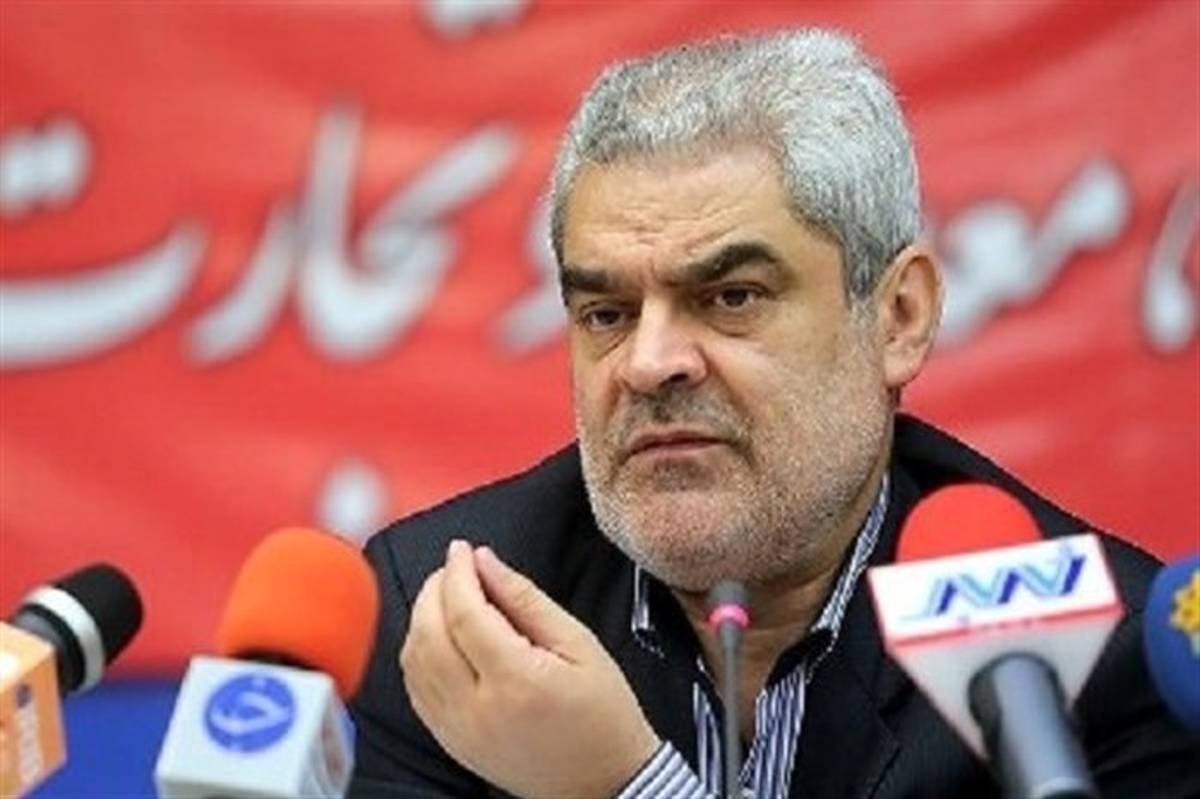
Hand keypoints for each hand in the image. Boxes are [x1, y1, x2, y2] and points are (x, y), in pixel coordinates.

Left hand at [400, 540, 660, 797]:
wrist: (603, 783)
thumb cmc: (603, 713)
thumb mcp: (580, 644)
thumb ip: (527, 599)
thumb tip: (486, 562)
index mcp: (517, 680)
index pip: (465, 612)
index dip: (457, 573)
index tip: (462, 549)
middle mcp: (478, 708)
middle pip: (429, 633)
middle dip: (435, 589)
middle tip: (455, 567)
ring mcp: (458, 730)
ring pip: (414, 660)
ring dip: (422, 618)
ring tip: (449, 595)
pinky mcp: (451, 742)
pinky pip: (416, 689)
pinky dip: (418, 652)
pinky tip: (439, 634)